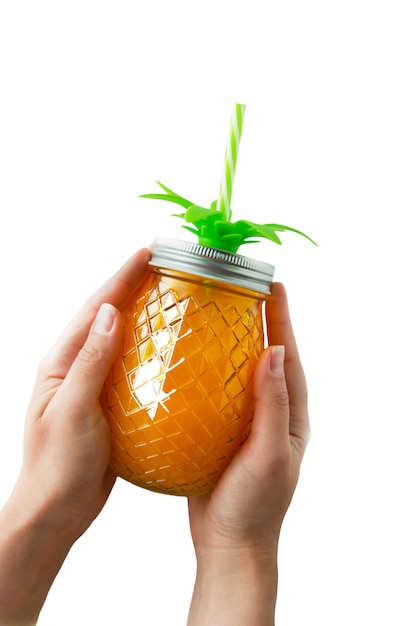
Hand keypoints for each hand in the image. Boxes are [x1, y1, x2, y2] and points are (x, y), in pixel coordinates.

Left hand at [0, 247, 150, 624]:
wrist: (56, 509)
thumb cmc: (57, 465)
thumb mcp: (72, 412)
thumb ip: (90, 363)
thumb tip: (109, 313)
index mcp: (61, 363)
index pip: (93, 309)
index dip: (120, 278)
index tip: (145, 253)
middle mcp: (75, 367)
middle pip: (107, 316)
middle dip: (132, 286)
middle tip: (163, 264)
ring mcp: (93, 384)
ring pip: (121, 339)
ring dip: (143, 314)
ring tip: (171, 294)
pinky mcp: (109, 402)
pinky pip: (132, 367)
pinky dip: (150, 351)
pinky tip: (172, 350)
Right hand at [187, 283, 309, 624]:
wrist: (229, 544)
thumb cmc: (256, 506)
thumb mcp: (269, 453)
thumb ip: (272, 404)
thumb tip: (277, 351)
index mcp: (290, 414)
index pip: (289, 356)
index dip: (283, 319)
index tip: (275, 285)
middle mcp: (270, 413)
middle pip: (265, 356)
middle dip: (258, 321)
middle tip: (242, 289)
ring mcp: (244, 422)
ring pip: (237, 373)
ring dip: (229, 343)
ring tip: (213, 313)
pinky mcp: (220, 432)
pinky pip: (215, 394)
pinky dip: (205, 373)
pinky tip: (185, 361)